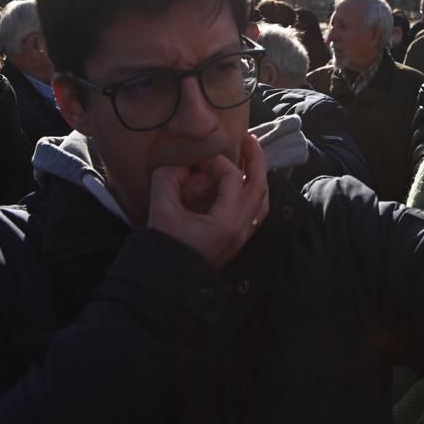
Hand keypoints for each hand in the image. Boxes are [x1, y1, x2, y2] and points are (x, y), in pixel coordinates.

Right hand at [147, 132, 268, 269]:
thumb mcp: (161, 209)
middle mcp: (241, 229)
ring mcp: (242, 237)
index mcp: (227, 221)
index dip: (216, 162)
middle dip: (255, 159)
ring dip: (258, 177)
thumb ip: (168, 179)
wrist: (166, 285)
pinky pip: (256, 213)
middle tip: (249, 138)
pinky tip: (245, 186)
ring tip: (251, 158)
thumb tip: (180, 163)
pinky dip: (254, 195)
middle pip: (259, 186)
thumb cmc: (164, 248)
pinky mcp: (236, 242)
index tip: (197, 161)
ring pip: (262, 201)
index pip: (232, 177)